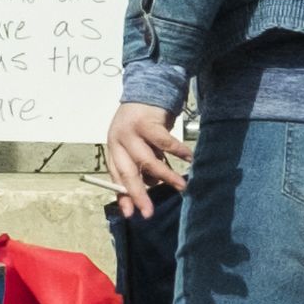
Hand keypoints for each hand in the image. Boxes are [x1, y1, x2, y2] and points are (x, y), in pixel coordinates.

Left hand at [102, 101, 190, 215]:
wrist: (147, 89)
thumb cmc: (143, 123)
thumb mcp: (136, 144)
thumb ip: (140, 164)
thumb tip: (149, 187)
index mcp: (114, 149)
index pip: (116, 177)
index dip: (123, 196)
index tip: (131, 214)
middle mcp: (118, 141)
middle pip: (128, 173)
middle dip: (139, 194)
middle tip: (149, 212)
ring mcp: (131, 131)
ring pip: (148, 161)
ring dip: (165, 175)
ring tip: (181, 186)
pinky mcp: (147, 122)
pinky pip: (165, 142)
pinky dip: (178, 152)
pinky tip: (189, 159)